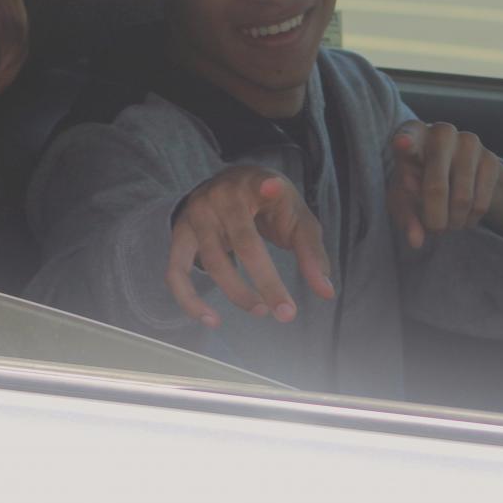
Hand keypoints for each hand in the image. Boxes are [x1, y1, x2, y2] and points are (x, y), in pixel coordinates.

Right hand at [166, 165, 334, 327]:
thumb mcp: (295, 218)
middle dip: (266, 281)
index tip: (272, 187)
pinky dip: (190, 300)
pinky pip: (177, 271)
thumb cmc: (268, 206)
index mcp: (255, 183)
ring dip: (238, 293)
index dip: (266, 187)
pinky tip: (211, 320)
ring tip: (262, 311)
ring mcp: (196, 215)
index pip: (261, 183)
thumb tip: (326, 292)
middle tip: (286, 313)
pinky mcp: (180, 234)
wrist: (227, 185)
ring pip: (213, 262)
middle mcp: (221, 196)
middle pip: (244, 242)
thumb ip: (311, 252)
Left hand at [388, 120, 502, 248]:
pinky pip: (481, 202)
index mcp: (411, 134)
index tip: (402, 144)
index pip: (406, 138)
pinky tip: (463, 217)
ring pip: (462, 200)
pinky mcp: (491, 159)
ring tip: (447, 223)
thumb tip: (416, 241)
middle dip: (434, 219)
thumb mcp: (403, 199)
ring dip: (454, 222)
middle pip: (435, 187)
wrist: (451, 171)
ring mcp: (469, 142)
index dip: (405, 143)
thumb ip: (406, 216)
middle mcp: (440, 132)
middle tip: (434, 231)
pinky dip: (470, 219)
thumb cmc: (416, 182)